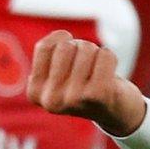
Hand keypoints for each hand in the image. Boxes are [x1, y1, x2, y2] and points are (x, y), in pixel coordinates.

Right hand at [28, 31, 147, 136]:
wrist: (114, 112)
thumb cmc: (83, 83)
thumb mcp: (57, 69)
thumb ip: (49, 49)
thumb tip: (62, 37)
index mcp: (35, 93)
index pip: (44, 47)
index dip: (62, 42)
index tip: (70, 58)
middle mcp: (51, 100)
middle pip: (65, 46)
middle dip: (80, 47)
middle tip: (87, 65)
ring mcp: (73, 99)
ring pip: (86, 48)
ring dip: (96, 53)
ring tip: (98, 71)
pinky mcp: (98, 95)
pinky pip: (105, 55)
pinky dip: (110, 57)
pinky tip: (109, 73)